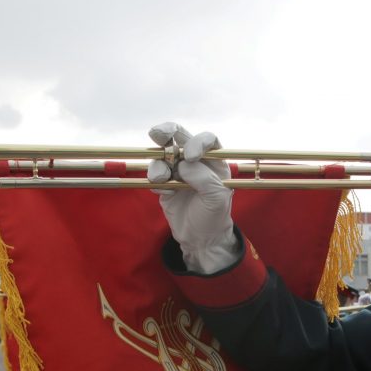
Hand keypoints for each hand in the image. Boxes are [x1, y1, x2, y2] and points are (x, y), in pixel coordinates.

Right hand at [147, 122, 237, 273]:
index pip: (207, 140)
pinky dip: (156, 181)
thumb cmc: (214, 216)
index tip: (190, 156)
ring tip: (162, 180)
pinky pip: (154, 174)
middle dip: (167, 131)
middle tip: (157, 134)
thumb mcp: (216, 198)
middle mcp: (196, 162)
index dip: (197, 142)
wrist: (199, 238)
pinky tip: (165, 193)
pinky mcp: (164, 183)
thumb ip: (203, 178)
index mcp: (214, 161)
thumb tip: (183, 164)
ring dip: (159, 166)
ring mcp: (178, 171)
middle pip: (180, 136)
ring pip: (163, 156)